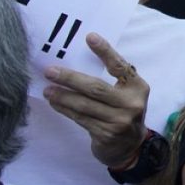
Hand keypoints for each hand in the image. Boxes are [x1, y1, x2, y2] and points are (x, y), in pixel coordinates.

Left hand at [43, 33, 149, 168]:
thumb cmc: (123, 112)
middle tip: (50, 71)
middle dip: (70, 79)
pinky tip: (55, 103)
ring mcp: (119, 120)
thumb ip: (113, 80)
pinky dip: (65, 109)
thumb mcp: (126, 94)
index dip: (105, 51)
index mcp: (138, 87)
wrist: (131, 147)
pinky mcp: (106, 134)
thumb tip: (79, 61)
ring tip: (47, 89)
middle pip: (96, 88)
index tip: (89, 37)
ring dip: (63, 96)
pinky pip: (81, 118)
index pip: (120, 66)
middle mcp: (131, 103)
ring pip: (85, 105)